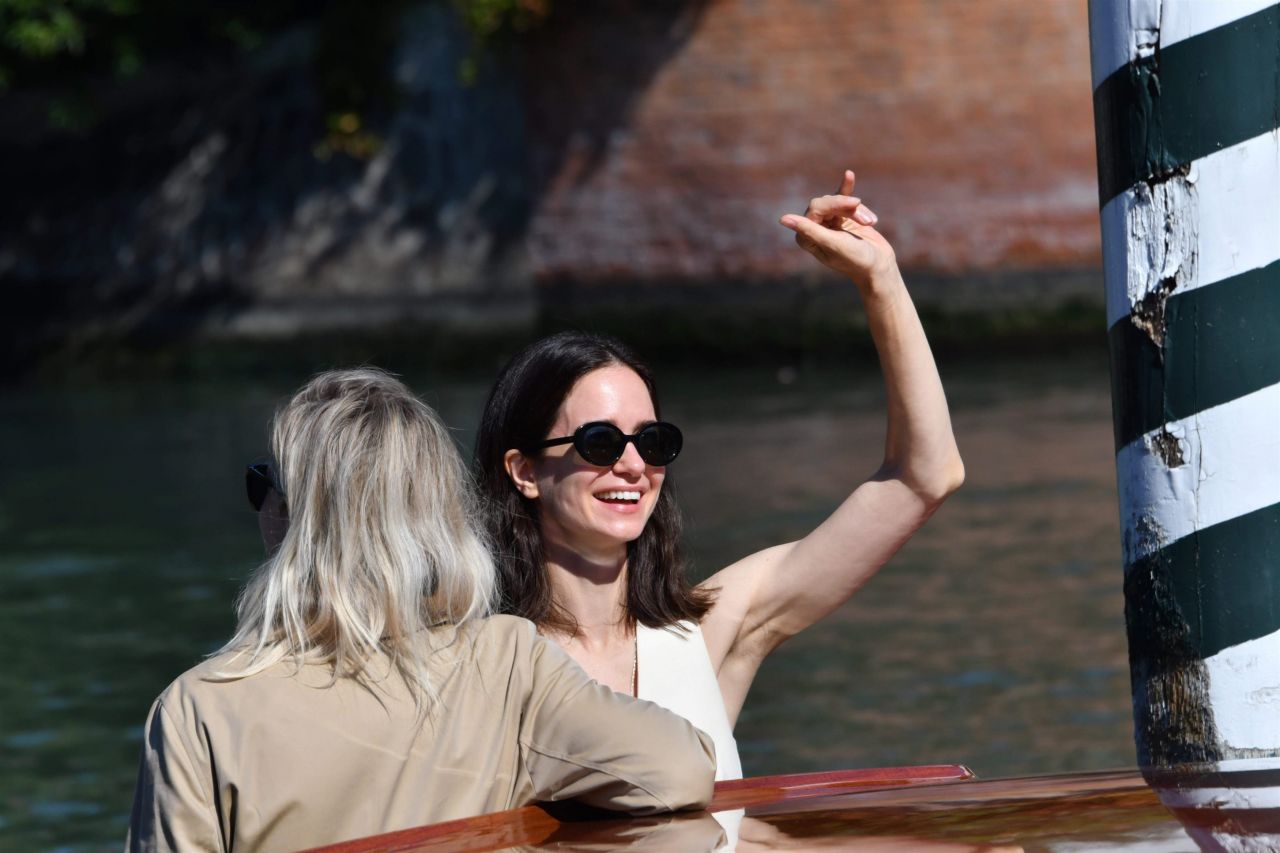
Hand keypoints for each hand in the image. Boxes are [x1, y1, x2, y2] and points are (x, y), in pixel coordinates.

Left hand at [780, 170, 897, 289]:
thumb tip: (782, 219)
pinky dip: (848, 189)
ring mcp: (829, 222)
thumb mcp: (832, 244)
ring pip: (839, 201)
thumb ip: (809, 230)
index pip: (815, 208)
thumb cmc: (855, 259)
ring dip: (857, 211)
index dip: (834, 203)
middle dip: (847, 206)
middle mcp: (814, 229)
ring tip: (870, 223)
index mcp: (806, 238)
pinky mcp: (844, 217)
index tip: (855, 204)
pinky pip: (844, 198)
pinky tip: (849, 175)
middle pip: (826, 202)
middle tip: (866, 220)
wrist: (878, 266)